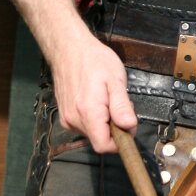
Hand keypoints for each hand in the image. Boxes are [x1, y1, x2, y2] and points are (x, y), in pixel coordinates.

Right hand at [1, 0, 136, 152]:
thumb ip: (122, 106)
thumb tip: (130, 127)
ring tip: (106, 98)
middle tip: (117, 102)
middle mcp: (73, 120)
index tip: (127, 125)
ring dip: (104, 122)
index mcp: (88, 112)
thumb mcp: (115, 80)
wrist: (69, 48)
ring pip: (93, 133)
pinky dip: (94, 118)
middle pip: (100, 139)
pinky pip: (84, 126)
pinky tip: (96, 99)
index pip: (103, 146)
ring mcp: (67, 119)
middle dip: (114, 127)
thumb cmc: (94, 60)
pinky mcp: (65, 116)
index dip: (120, 141)